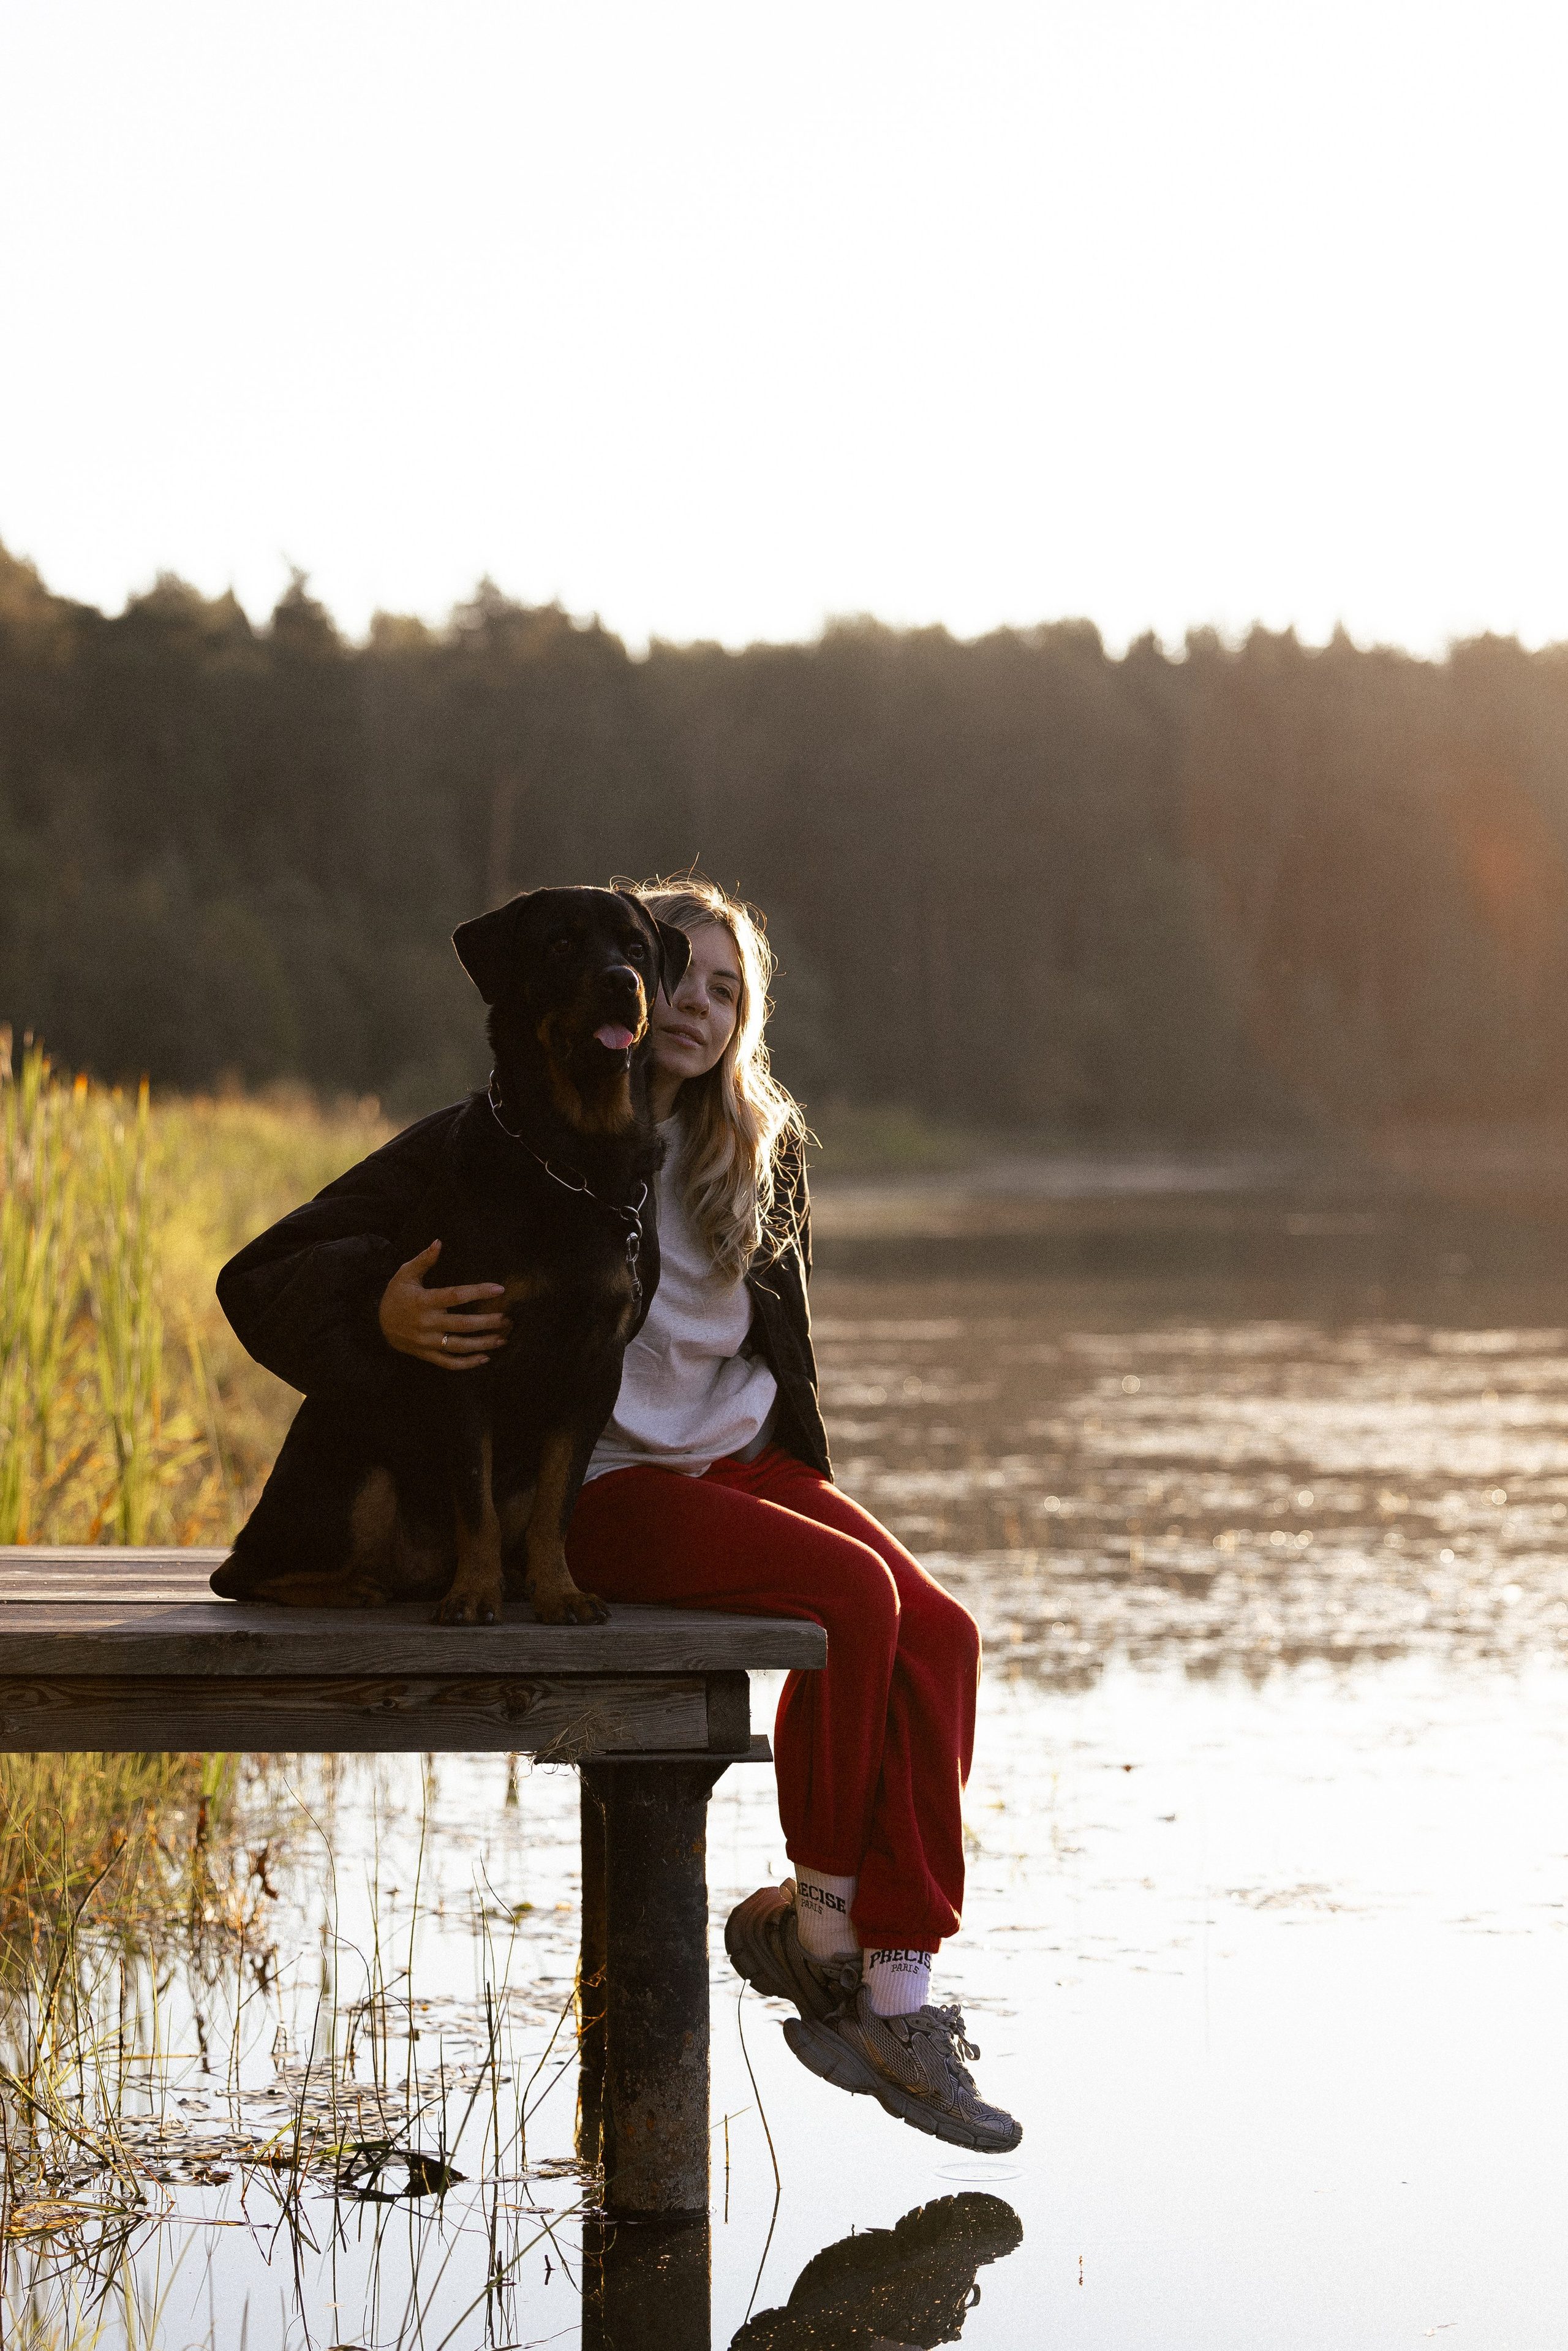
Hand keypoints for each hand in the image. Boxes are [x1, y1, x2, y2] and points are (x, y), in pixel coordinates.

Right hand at [378, 1240, 509, 1369]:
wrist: (377, 1324)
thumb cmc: (396, 1295)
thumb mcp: (405, 1274)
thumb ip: (424, 1259)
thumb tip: (439, 1242)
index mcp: (423, 1301)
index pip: (455, 1295)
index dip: (478, 1292)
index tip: (499, 1289)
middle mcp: (426, 1323)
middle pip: (462, 1324)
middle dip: (486, 1322)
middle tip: (506, 1318)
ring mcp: (426, 1342)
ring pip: (459, 1346)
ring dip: (483, 1344)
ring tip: (502, 1339)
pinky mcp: (426, 1355)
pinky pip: (448, 1363)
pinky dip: (467, 1364)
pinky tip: (485, 1357)